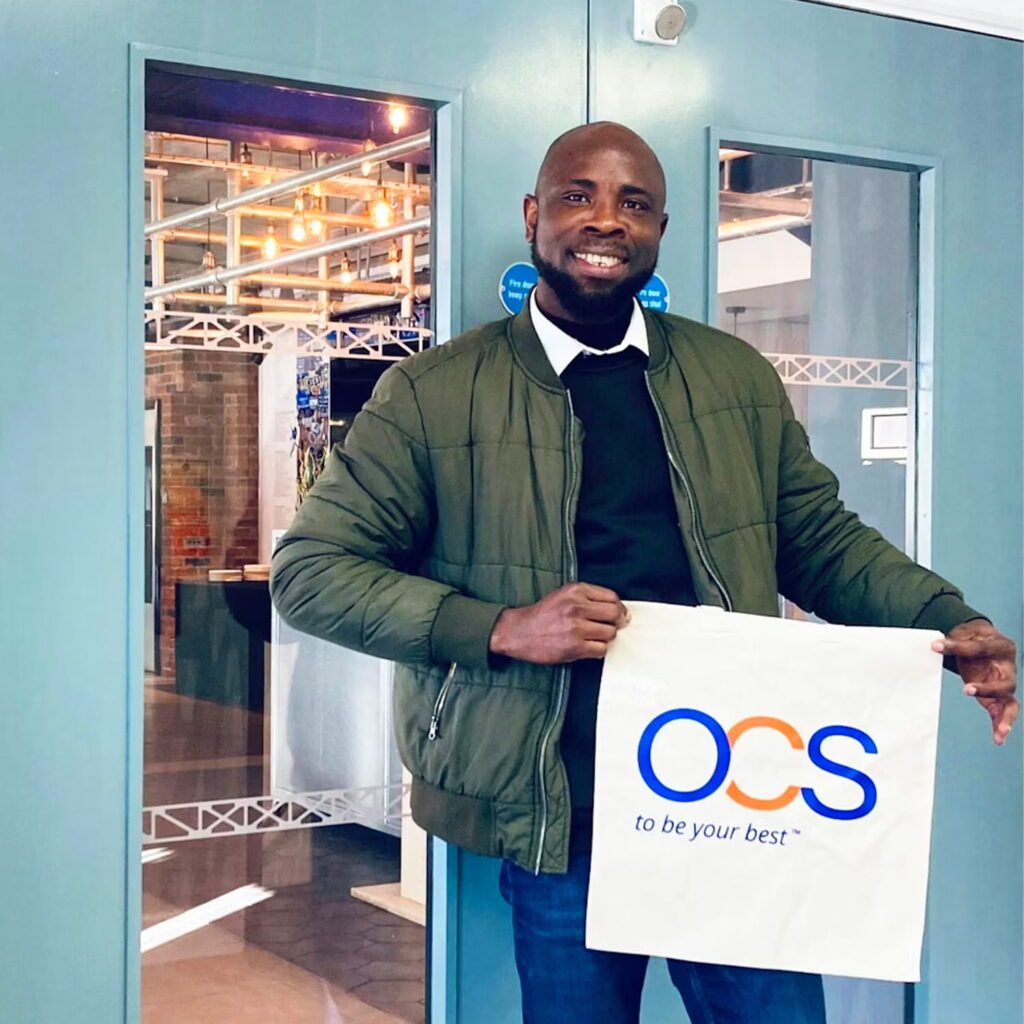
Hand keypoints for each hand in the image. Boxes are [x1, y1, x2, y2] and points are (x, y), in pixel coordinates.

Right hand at [489, 582, 629, 663]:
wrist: (519, 632)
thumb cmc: (542, 615)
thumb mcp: (564, 595)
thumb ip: (589, 598)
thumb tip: (619, 610)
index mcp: (576, 590)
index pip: (612, 597)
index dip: (618, 608)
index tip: (617, 615)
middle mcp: (577, 606)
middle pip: (615, 614)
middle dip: (617, 622)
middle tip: (612, 627)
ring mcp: (576, 627)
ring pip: (610, 633)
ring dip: (604, 637)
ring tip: (592, 637)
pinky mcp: (574, 646)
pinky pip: (601, 649)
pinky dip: (597, 650)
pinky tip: (587, 646)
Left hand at [932, 621, 1017, 744]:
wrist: (985, 640)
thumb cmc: (976, 638)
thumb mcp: (965, 634)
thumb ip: (953, 643)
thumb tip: (934, 646)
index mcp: (1001, 647)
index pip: (979, 649)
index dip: (957, 647)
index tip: (935, 646)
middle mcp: (1008, 668)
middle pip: (1006, 682)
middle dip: (989, 689)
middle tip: (968, 689)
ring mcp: (1005, 684)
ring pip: (1010, 703)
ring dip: (1005, 717)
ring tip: (1001, 731)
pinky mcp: (998, 697)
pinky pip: (1002, 712)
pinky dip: (1000, 724)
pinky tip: (998, 739)